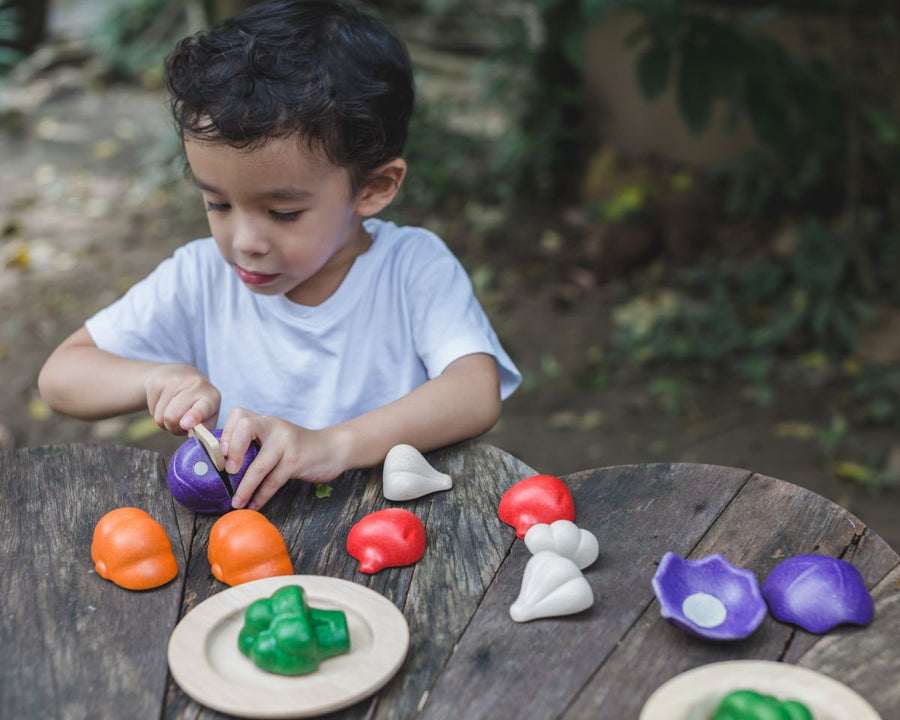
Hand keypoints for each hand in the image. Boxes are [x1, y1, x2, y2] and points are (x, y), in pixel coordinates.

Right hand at [143, 363, 220, 433]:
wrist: (179, 374)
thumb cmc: (198, 403)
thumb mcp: (208, 415)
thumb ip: (204, 427)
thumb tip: (192, 435)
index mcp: (211, 396)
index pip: (202, 408)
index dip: (194, 416)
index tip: (185, 424)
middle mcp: (195, 385)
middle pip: (172, 417)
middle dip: (173, 427)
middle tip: (180, 423)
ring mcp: (175, 380)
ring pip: (160, 416)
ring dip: (164, 420)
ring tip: (174, 410)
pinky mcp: (157, 381)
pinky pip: (152, 409)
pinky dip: (157, 411)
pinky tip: (165, 401)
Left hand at [221, 408, 349, 509]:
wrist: (333, 448)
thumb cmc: (298, 447)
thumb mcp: (276, 438)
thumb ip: (255, 444)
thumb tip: (223, 466)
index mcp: (266, 421)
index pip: (239, 415)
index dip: (226, 433)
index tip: (220, 454)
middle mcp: (275, 427)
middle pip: (245, 427)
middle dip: (232, 450)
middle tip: (227, 471)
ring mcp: (286, 443)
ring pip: (259, 465)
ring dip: (244, 487)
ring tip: (236, 503)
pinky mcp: (296, 461)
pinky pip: (273, 481)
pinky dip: (261, 496)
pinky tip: (255, 504)